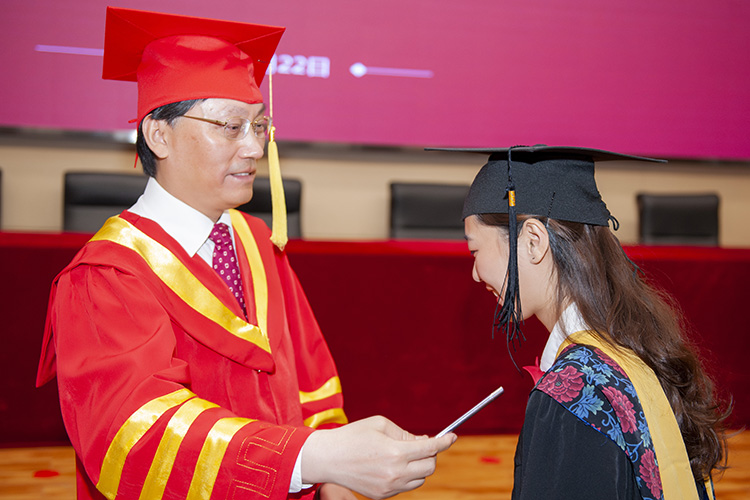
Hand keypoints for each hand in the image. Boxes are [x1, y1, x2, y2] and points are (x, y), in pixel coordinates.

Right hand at [301, 415, 456, 499]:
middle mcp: (395, 473)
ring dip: (420, 466)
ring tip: (404, 454)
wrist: (328, 458)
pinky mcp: (382, 496)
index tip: (453, 436)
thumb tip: (424, 442)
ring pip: (420, 479)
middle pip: (430, 467)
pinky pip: (405, 486)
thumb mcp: (381, 424)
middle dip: (431, 454)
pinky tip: (394, 465)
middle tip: (423, 445)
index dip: (445, 441)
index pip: (431, 448)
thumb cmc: (354, 436)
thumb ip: (405, 434)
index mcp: (396, 452)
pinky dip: (407, 476)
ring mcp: (389, 487)